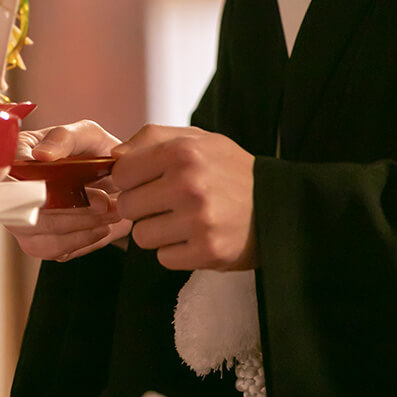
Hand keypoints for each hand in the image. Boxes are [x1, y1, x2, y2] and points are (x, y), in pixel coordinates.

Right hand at [8, 120, 131, 260]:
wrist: (118, 180)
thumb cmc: (95, 152)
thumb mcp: (86, 135)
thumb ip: (63, 139)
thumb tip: (41, 156)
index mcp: (18, 156)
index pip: (7, 175)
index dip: (31, 186)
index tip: (65, 188)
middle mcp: (14, 191)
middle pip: (23, 212)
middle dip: (68, 211)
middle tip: (104, 202)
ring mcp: (22, 219)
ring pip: (37, 237)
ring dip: (79, 228)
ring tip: (110, 213)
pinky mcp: (39, 241)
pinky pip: (52, 251)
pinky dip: (81, 242)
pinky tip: (101, 227)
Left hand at [112, 125, 255, 270]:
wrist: (282, 205)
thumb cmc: (231, 170)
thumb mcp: (198, 139)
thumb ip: (152, 138)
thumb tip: (114, 155)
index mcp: (182, 152)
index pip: (121, 172)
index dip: (130, 179)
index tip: (146, 182)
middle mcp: (189, 184)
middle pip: (126, 206)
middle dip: (142, 207)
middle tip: (167, 204)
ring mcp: (199, 220)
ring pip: (141, 236)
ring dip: (158, 232)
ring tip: (183, 221)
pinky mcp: (208, 251)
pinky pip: (164, 258)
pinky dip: (177, 251)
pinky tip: (196, 237)